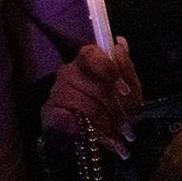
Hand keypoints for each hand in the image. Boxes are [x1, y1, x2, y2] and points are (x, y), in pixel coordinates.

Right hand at [41, 39, 142, 157]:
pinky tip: (102, 138)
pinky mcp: (50, 112)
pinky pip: (72, 121)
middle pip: (94, 85)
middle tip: (125, 123)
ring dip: (106, 124)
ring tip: (115, 133)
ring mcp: (58, 91)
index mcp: (88, 62)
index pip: (91, 54)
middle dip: (114, 109)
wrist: (99, 136)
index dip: (109, 70)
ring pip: (86, 105)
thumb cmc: (115, 109)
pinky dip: (93, 133)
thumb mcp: (130, 92)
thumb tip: (120, 42)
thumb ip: (127, 69)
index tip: (124, 91)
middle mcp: (69, 72)